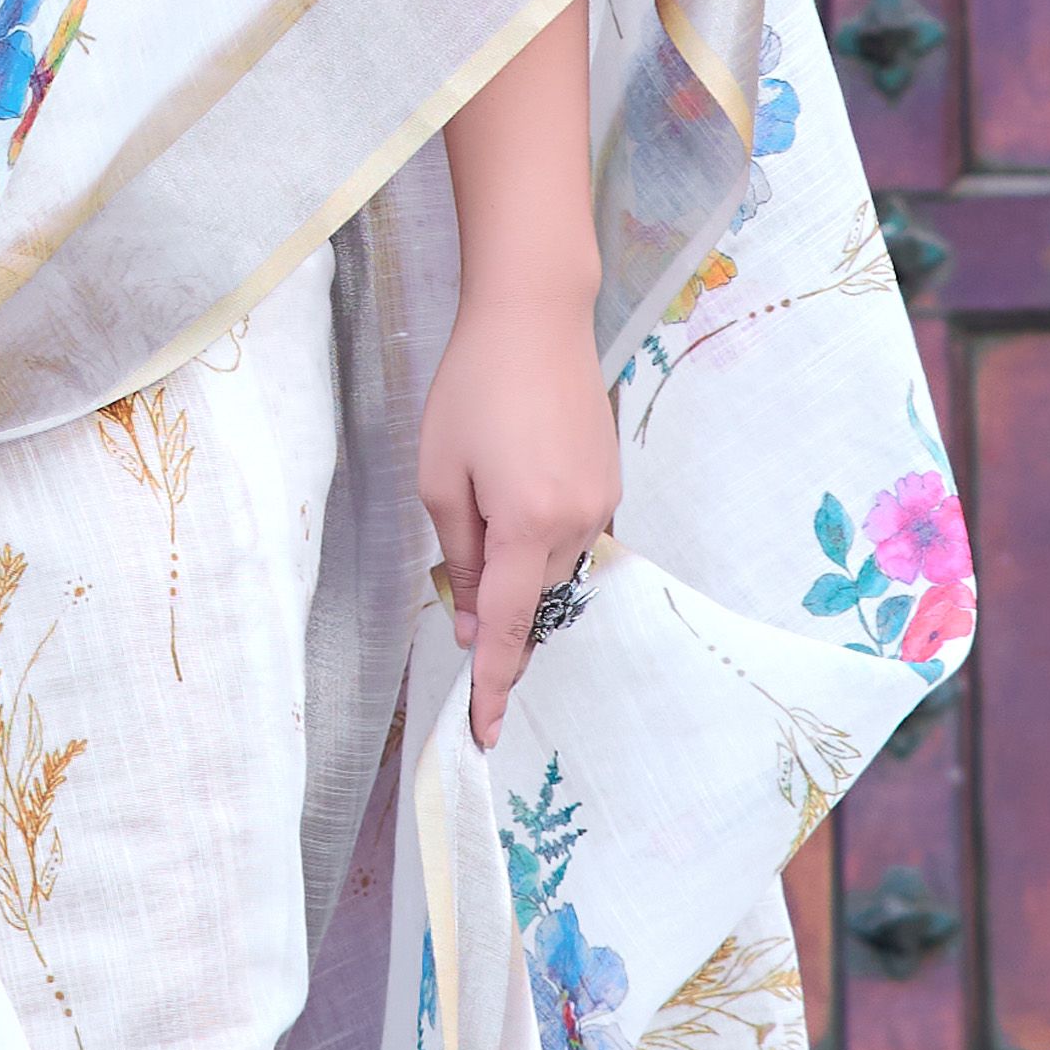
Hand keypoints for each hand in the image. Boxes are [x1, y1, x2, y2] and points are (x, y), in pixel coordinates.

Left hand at [418, 283, 621, 749]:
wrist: (535, 317)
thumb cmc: (472, 389)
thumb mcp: (440, 477)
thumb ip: (458, 558)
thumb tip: (471, 624)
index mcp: (527, 524)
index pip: (508, 627)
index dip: (494, 683)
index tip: (486, 731)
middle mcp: (576, 522)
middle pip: (530, 598)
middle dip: (495, 592)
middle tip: (465, 520)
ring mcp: (601, 503)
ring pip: (551, 568)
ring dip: (517, 555)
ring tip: (490, 479)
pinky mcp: (610, 483)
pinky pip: (569, 534)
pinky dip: (539, 530)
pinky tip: (518, 476)